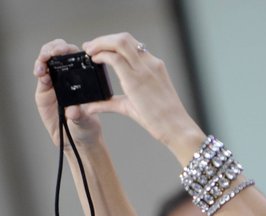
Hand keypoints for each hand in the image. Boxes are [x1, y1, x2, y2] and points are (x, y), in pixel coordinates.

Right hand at [33, 39, 102, 146]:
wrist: (75, 140)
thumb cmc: (86, 127)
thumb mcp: (86, 122)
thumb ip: (80, 116)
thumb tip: (74, 110)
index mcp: (82, 79)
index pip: (75, 56)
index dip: (69, 50)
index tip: (66, 51)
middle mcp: (68, 78)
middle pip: (58, 53)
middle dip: (53, 48)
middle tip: (52, 53)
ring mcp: (55, 83)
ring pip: (46, 61)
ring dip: (43, 58)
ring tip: (43, 65)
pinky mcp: (44, 91)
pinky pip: (41, 76)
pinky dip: (39, 70)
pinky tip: (40, 73)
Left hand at [81, 33, 204, 158]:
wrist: (176, 127)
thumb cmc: (160, 119)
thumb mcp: (132, 105)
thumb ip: (111, 103)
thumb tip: (91, 107)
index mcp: (153, 66)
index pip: (130, 45)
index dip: (111, 42)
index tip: (97, 49)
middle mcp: (150, 63)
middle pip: (123, 38)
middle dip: (103, 39)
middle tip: (89, 47)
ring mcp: (144, 69)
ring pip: (119, 42)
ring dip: (101, 43)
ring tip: (90, 51)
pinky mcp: (136, 79)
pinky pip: (115, 58)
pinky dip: (101, 55)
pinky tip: (95, 61)